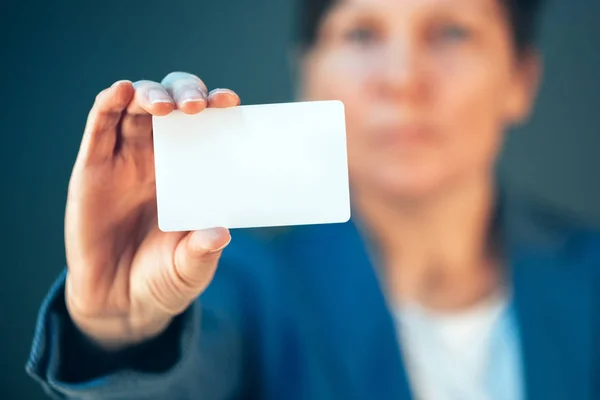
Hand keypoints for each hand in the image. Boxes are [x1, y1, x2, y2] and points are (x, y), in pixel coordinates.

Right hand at [64, 72, 239, 349]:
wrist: (120, 302)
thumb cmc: (164, 278)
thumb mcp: (191, 267)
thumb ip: (202, 251)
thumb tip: (220, 234)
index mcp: (191, 172)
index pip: (206, 126)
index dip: (216, 107)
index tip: (232, 103)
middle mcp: (159, 158)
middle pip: (171, 104)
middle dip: (185, 92)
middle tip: (197, 106)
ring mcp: (125, 160)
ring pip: (135, 107)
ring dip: (150, 93)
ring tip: (163, 105)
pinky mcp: (92, 168)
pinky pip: (99, 128)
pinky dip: (109, 103)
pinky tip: (121, 91)